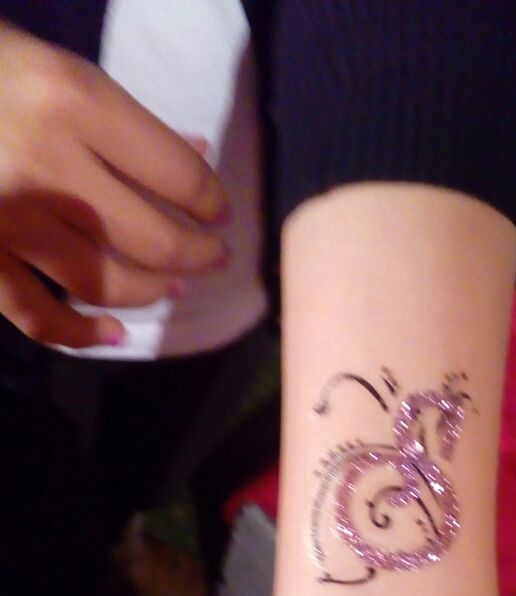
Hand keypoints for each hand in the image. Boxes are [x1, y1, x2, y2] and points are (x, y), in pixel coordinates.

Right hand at [0, 18, 228, 347]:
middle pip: (154, 240)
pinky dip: (81, 333)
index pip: (177, 176)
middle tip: (212, 254)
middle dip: (198, 253)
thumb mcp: (54, 66)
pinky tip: (113, 334)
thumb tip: (197, 159)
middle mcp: (48, 170)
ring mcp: (10, 223)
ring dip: (152, 291)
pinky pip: (39, 316)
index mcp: (72, 103)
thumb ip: (124, 119)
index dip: (212, 201)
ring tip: (173, 283)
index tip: (218, 211)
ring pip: (106, 284)